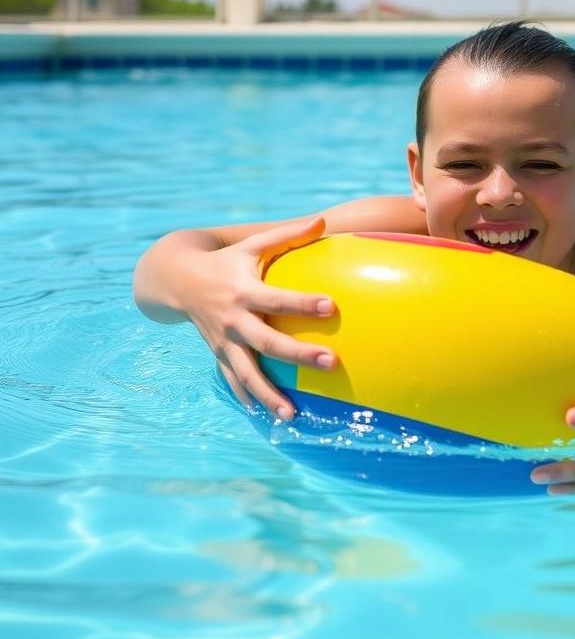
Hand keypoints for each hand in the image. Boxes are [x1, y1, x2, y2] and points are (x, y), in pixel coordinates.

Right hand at [182, 217, 337, 417]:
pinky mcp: (218, 354)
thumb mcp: (253, 245)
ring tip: (292, 415)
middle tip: (331, 363)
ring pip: (247, 373)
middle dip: (299, 355)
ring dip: (269, 395)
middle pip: (268, 342)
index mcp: (244, 291)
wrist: (176, 280)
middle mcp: (233, 320)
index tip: (333, 307)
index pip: (278, 299)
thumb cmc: (226, 261)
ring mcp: (224, 342)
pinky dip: (248, 399)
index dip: (304, 303)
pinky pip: (233, 381)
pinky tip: (267, 417)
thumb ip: (288, 235)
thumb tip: (323, 221)